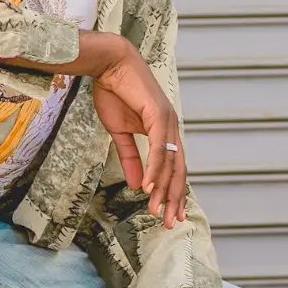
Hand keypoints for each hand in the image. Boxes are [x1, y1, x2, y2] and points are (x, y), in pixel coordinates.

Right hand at [92, 47, 186, 229]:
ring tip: (157, 211)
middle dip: (173, 198)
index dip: (172, 191)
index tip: (169, 213)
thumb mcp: (119, 132)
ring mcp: (168, 120)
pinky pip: (159, 148)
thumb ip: (130, 158)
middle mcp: (171, 127)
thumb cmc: (114, 92)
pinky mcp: (158, 114)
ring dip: (164, 189)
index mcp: (164, 131)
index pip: (173, 167)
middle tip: (169, 222)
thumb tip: (137, 184)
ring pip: (170, 162)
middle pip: (177, 170)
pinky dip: (156, 168)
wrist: (109, 64)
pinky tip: (151, 187)